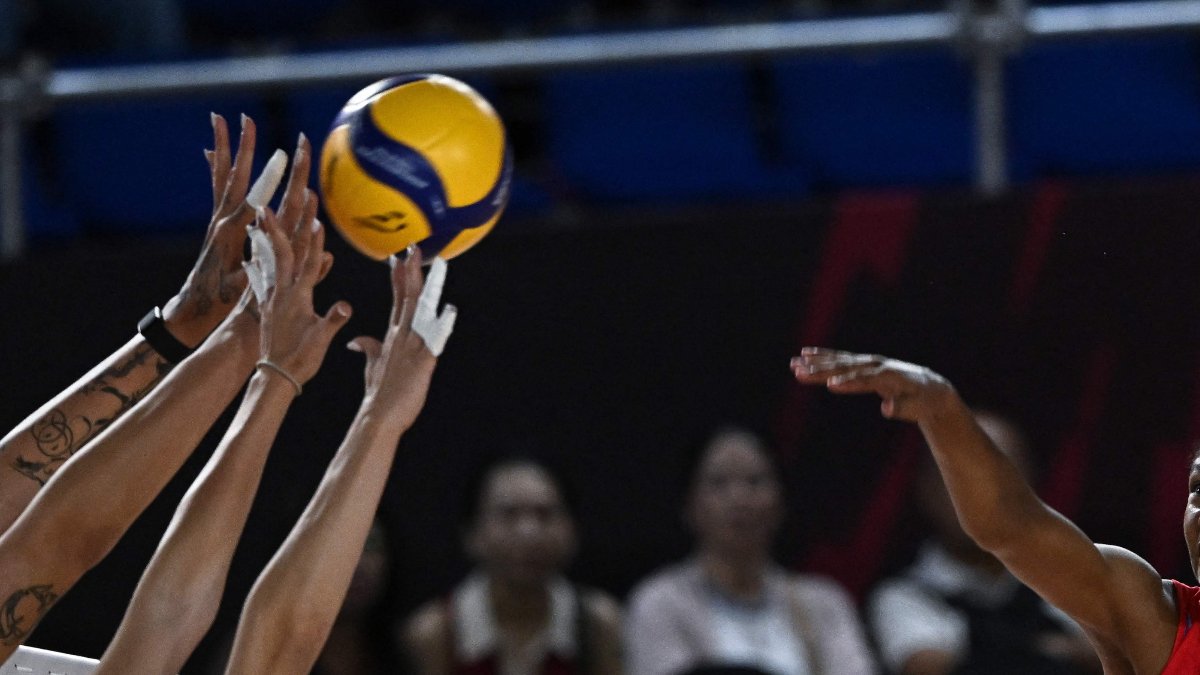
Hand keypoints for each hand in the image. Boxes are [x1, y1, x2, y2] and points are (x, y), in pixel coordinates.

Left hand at [162, 114, 288, 347]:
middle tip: (247, 118)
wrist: (194, 309)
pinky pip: (216, 187)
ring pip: (223, 175)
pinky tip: (213, 149)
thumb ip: (289, 273)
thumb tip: (326, 257)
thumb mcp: (254, 290)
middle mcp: (225, 220)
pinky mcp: (217, 222)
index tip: (285, 152)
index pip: (261, 198)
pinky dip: (217, 167)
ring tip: (220, 118)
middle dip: (245, 147)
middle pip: (238, 176)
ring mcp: (219, 219)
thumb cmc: (226, 302)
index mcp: (238, 235)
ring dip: (226, 146)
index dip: (274, 176)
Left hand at [250, 192, 350, 387]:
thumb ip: (332, 321)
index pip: (308, 262)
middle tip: (280, 201)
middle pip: (286, 251)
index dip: (314, 241)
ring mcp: (272, 296)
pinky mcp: (267, 304)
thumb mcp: (320, 341)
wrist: (275, 376)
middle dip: (286, 224)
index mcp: (297, 297)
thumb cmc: (301, 360)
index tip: (315, 217)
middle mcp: (282, 292)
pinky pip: (261, 275)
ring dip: (268, 234)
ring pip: (271, 258)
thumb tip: (344, 306)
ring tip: (261, 212)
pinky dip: (258, 260)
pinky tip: (252, 251)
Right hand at [346, 249, 454, 431]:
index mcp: (392, 336)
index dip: (399, 278)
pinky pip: (435, 339)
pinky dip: (443, 325)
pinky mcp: (423, 361)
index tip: (398, 258)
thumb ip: (368, 348)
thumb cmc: (378, 395)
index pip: (397, 300)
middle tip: (413, 249)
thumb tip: (356, 340)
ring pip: (422, 310)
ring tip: (437, 266)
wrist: (378, 417)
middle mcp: (401, 336)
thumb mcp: (372, 366)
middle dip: (411, 272)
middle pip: (409, 297)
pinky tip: (450, 311)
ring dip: (430, 287)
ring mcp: (412, 347)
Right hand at [790, 347, 954, 421]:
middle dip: (822, 369)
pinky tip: (806, 354)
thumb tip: (886, 408)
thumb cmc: (924, 400)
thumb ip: (903, 407)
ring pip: (838, 360)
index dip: (849, 382)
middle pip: (845, 366)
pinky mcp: (863, 365)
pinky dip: (822, 356)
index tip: (831, 385)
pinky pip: (839, 359)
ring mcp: (868, 362)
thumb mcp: (918, 406)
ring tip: (794, 363)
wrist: (931, 387)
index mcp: (888, 375)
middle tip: (799, 371)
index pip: (864, 378)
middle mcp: (875, 365)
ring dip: (816, 362)